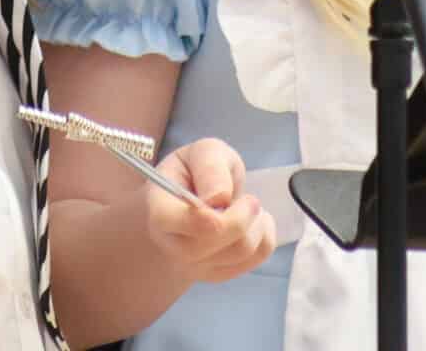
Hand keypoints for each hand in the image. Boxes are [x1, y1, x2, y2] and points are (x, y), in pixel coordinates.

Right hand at [142, 138, 275, 282]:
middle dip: (242, 216)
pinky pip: (257, 258)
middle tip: (248, 198)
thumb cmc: (194, 172)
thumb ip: (210, 167)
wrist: (191, 197)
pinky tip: (252, 222)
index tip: (228, 198)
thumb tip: (219, 197)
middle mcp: (173, 245)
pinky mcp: (219, 274)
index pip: (182, 225)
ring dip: (255, 224)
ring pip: (240, 252)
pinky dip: (265, 235)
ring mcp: (195, 266)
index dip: (208, 218)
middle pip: (215, 242)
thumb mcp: (203, 152)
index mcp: (160, 210)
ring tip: (246, 207)